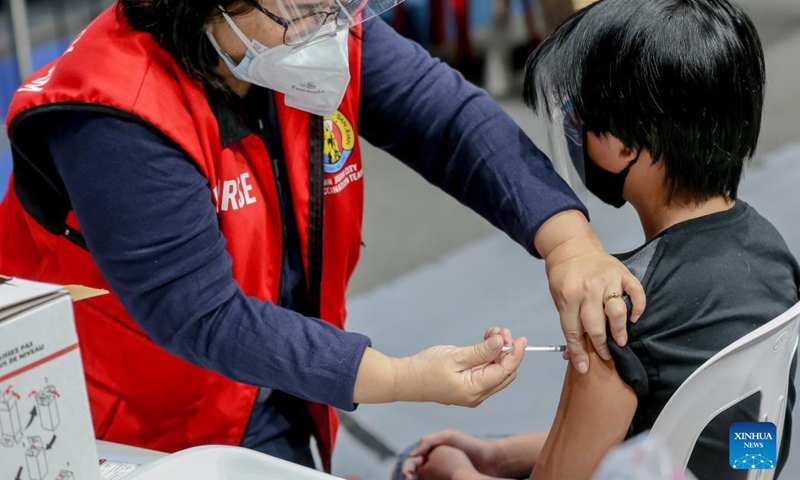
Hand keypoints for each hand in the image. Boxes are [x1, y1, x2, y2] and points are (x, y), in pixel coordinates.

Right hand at [396, 333, 526, 406]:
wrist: (407, 380)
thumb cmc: (426, 369)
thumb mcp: (455, 356)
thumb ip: (480, 351)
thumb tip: (501, 343)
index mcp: (474, 390)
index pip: (504, 371)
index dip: (515, 354)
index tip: (521, 339)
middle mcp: (477, 395)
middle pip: (504, 373)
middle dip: (507, 351)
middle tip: (502, 332)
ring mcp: (473, 392)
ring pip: (496, 371)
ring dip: (498, 351)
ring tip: (492, 333)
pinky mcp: (468, 386)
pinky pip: (486, 371)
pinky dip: (489, 356)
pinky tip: (486, 341)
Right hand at [405, 430, 499, 477]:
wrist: (490, 461)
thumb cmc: (470, 445)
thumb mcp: (448, 436)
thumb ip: (429, 440)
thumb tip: (411, 454)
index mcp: (431, 451)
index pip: (411, 461)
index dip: (406, 468)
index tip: (407, 474)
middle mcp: (433, 463)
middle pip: (414, 473)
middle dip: (408, 477)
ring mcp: (440, 474)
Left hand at [534, 211, 644, 373]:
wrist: (571, 247)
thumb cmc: (564, 275)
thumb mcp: (558, 299)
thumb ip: (568, 323)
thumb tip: (572, 354)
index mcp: (568, 296)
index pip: (574, 331)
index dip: (579, 352)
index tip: (583, 367)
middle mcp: (588, 289)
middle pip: (596, 326)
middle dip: (601, 346)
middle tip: (606, 355)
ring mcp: (607, 280)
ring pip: (617, 311)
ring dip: (619, 330)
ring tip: (620, 341)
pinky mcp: (622, 272)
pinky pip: (636, 292)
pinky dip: (638, 307)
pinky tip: (634, 317)